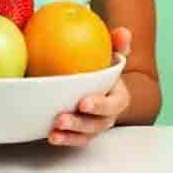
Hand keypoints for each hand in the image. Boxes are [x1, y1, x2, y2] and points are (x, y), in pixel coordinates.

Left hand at [47, 27, 132, 146]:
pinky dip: (64, 138)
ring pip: (85, 134)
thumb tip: (123, 33)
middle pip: (98, 124)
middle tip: (61, 118)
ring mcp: (95, 126)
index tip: (83, 102)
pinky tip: (50, 134)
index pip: (114, 103)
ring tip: (54, 128)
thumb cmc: (104, 65)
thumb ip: (118, 42)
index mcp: (118, 96)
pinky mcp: (81, 132)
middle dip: (80, 123)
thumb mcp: (112, 51)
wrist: (97, 80)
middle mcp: (109, 115)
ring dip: (70, 133)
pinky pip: (74, 139)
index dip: (100, 106)